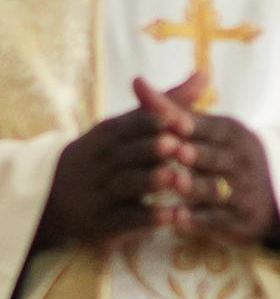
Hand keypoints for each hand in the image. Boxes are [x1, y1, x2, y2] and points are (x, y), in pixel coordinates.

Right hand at [34, 69, 204, 247]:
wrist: (55, 197)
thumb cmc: (108, 156)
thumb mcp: (130, 128)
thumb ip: (168, 105)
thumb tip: (205, 74)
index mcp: (107, 136)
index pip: (127, 125)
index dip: (152, 123)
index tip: (181, 121)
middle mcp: (101, 162)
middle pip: (126, 154)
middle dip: (151, 150)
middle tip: (179, 146)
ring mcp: (100, 193)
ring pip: (126, 185)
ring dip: (151, 181)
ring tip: (175, 178)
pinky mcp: (103, 223)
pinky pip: (125, 219)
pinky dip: (147, 218)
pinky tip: (171, 217)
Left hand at [134, 77, 279, 245]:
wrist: (270, 193)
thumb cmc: (223, 153)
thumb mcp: (205, 129)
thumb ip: (169, 109)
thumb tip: (135, 81)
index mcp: (233, 134)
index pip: (212, 128)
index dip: (191, 126)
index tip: (170, 122)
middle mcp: (241, 162)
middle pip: (217, 158)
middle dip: (197, 155)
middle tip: (175, 151)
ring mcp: (243, 192)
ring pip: (217, 189)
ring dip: (196, 186)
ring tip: (174, 183)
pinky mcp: (240, 219)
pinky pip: (217, 219)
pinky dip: (197, 219)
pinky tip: (176, 218)